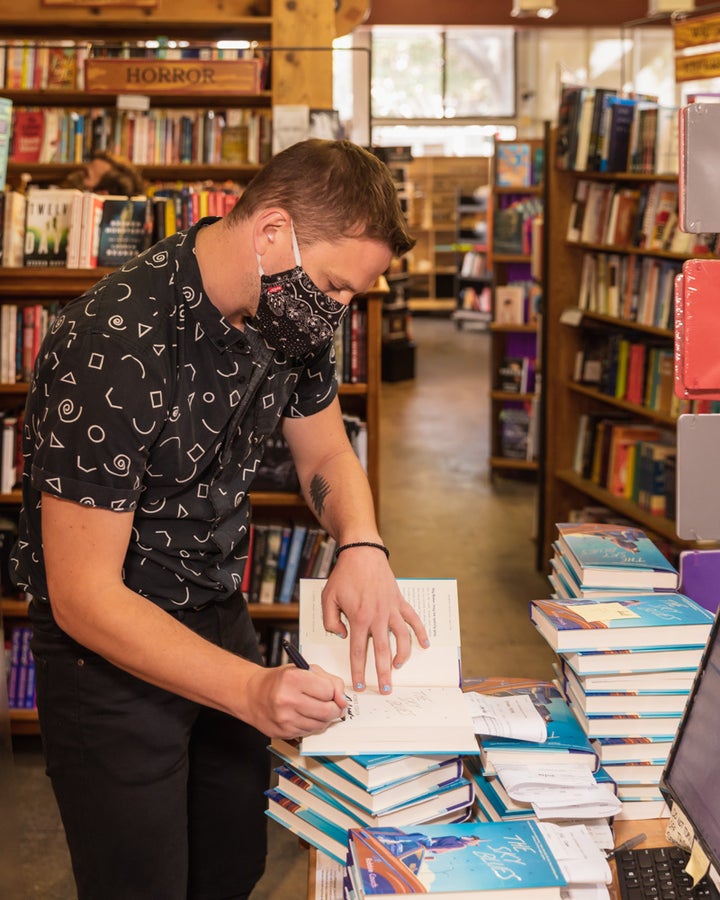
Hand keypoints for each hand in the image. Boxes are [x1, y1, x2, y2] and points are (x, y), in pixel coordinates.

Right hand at [243, 663, 346, 739]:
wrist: (252, 694)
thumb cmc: (280, 680)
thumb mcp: (305, 669)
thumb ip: (329, 680)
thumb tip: (343, 699)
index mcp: (293, 679)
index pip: (329, 691)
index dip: (333, 691)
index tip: (330, 691)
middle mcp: (287, 700)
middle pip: (327, 711)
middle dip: (334, 708)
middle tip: (332, 703)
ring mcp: (285, 719)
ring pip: (321, 725)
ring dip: (324, 718)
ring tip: (316, 707)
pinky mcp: (284, 733)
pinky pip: (309, 732)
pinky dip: (312, 725)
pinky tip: (304, 715)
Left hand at [320, 549, 429, 692]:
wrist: (361, 553)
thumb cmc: (344, 575)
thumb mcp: (328, 598)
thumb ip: (331, 621)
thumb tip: (343, 636)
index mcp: (359, 618)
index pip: (359, 652)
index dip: (359, 671)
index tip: (359, 685)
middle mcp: (378, 617)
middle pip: (383, 651)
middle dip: (383, 673)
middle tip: (385, 690)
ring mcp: (391, 609)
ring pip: (402, 638)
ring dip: (402, 656)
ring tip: (398, 668)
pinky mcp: (400, 601)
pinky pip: (414, 619)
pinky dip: (421, 632)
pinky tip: (425, 644)